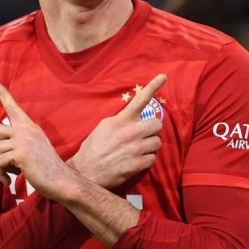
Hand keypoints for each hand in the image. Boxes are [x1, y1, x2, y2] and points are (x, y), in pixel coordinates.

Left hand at [0, 79, 74, 198]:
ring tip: (11, 172)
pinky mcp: (20, 153)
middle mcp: (26, 129)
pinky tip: (9, 181)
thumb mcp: (36, 146)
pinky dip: (0, 175)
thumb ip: (21, 140)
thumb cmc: (47, 167)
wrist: (61, 180)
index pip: (13, 106)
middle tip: (3, 160)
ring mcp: (23, 140)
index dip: (2, 93)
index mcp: (30, 126)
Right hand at [69, 74, 166, 188]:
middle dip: (153, 129)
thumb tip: (133, 116)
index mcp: (120, 120)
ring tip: (139, 149)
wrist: (85, 172)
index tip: (163, 76)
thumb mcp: (103, 127)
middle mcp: (130, 132)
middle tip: (145, 134)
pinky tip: (136, 161)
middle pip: (157, 123)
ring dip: (150, 146)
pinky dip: (147, 160)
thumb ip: (120, 120)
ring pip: (157, 142)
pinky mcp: (137, 165)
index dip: (153, 87)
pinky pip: (153, 159)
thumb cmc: (93, 148)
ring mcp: (135, 149)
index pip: (140, 100)